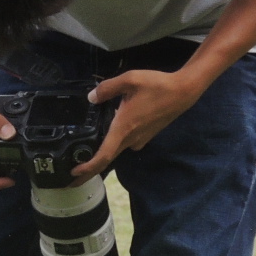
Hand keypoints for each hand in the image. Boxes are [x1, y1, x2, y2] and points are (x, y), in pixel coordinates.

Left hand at [70, 69, 204, 182]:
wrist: (183, 91)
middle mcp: (132, 138)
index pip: (104, 155)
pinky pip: (125, 142)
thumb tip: (91, 97)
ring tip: (83, 156)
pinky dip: (113, 143)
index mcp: (124, 128)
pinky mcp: (146, 135)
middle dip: (90, 169)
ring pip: (117, 150)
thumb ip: (107, 88)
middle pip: (107, 158)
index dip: (88, 168)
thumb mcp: (129, 80)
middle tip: (72, 176)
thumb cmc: (157, 85)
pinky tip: (106, 134)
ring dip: (102, 155)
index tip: (74, 174)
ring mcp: (140, 139)